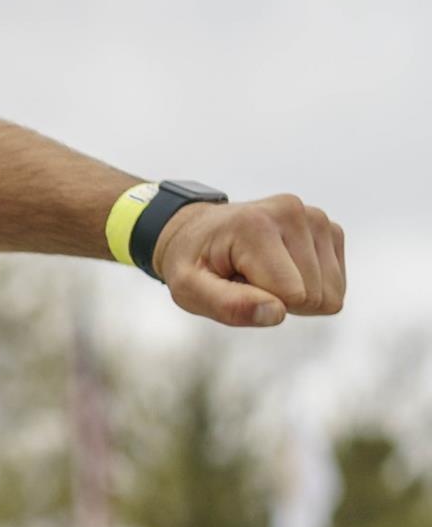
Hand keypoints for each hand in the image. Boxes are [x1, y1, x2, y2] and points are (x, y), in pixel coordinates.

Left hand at [152, 194, 345, 327]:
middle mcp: (292, 212)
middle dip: (281, 300)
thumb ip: (228, 305)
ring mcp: (315, 217)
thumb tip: (277, 314)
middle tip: (246, 278)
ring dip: (296, 294)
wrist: (198, 233)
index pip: (294, 296)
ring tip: (261, 272)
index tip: (235, 284)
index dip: (265, 305)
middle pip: (316, 296)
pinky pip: (337, 284)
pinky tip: (281, 267)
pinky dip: (310, 285)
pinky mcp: (328, 228)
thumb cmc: (193, 263)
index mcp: (255, 225)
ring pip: (331, 292)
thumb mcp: (189, 289)